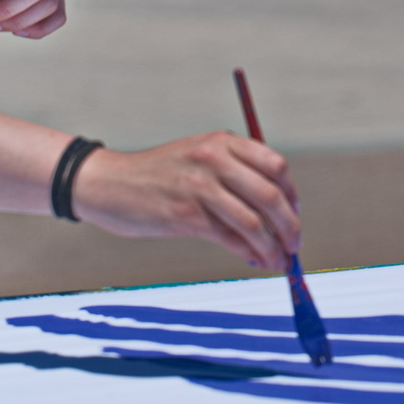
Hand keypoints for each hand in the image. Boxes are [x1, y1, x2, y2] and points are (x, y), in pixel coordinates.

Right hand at [71, 134, 301, 272]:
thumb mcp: (198, 156)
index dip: (291, 194)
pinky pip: (229, 239)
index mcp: (222, 141)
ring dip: (272, 247)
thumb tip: (277, 206)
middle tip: (295, 245)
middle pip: (270, 195)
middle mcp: (214, 159)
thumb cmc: (159, 174)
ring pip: (253, 222)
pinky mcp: (185, 216)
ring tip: (279, 261)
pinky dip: (249, 253)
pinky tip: (254, 260)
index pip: (275, 165)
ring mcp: (199, 187)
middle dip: (289, 226)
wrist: (108, 183)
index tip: (294, 214)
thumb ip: (233, 170)